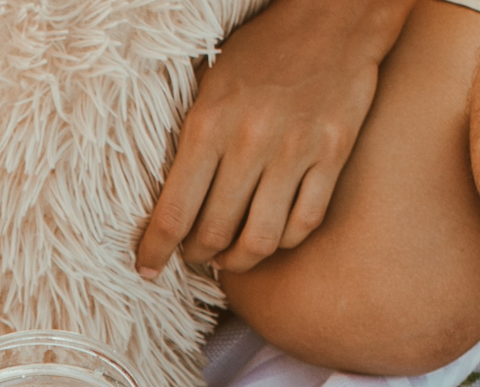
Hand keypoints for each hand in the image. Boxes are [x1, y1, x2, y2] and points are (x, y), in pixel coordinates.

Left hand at [137, 0, 406, 276]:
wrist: (331, 17)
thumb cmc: (263, 51)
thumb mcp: (210, 84)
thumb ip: (192, 139)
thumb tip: (168, 199)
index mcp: (208, 124)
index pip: (174, 211)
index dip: (156, 250)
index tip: (147, 268)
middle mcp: (250, 142)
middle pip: (216, 233)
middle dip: (198, 255)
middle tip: (196, 254)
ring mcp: (295, 151)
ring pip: (261, 239)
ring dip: (239, 260)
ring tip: (230, 255)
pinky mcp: (332, 155)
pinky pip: (305, 223)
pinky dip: (284, 241)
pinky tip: (272, 235)